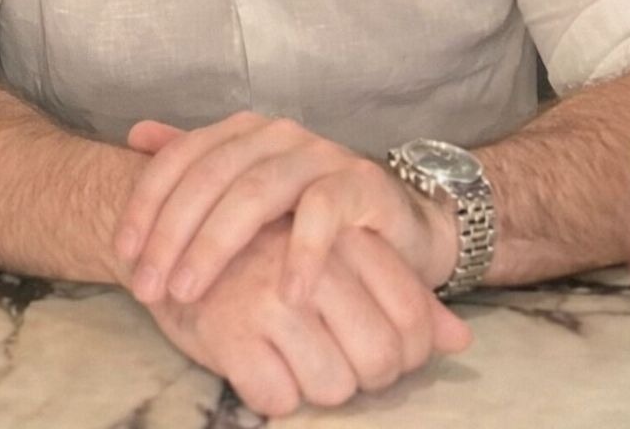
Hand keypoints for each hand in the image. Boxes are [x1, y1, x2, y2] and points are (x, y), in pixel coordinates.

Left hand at [114, 112, 458, 306]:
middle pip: (211, 177)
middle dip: (172, 234)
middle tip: (150, 287)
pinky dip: (302, 252)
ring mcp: (319, 155)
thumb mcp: (245, 189)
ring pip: (256, 192)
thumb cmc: (307, 215)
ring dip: (216, 245)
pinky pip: (324, 211)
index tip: (124, 256)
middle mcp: (278, 135)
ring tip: (190, 292)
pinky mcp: (360, 183)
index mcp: (244, 133)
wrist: (391, 225)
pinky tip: (284, 294)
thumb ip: (195, 161)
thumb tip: (136, 135)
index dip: (146, 205)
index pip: (182, 159)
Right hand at [146, 217, 471, 418]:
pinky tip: (254, 363)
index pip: (414, 315)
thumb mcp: (339, 258)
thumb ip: (403, 294)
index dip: (405, 351)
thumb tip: (461, 339)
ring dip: (315, 387)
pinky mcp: (230, 328)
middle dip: (364, 377)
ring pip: (334, 388)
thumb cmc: (265, 252)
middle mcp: (317, 261)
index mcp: (348, 234)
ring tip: (290, 359)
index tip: (382, 356)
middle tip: (337, 367)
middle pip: (382, 360)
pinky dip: (270, 393)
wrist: (169, 231)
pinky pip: (278, 398)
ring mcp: (272, 295)